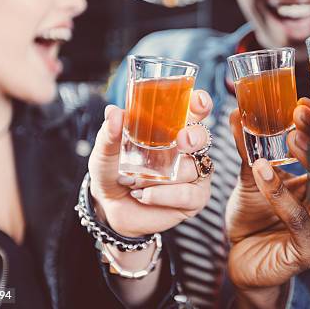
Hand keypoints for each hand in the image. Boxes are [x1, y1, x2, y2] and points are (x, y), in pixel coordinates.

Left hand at [88, 90, 213, 237]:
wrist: (109, 207)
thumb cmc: (112, 172)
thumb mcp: (106, 151)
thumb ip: (110, 133)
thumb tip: (114, 113)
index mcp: (172, 129)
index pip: (194, 111)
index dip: (200, 103)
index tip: (196, 102)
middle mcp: (187, 150)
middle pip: (203, 137)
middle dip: (195, 136)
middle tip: (181, 141)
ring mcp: (194, 174)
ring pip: (190, 169)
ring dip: (160, 176)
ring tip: (135, 181)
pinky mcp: (194, 199)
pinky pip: (188, 194)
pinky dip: (164, 195)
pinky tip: (145, 196)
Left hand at [226, 110, 309, 307]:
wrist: (242, 261)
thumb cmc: (257, 218)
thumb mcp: (255, 176)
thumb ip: (251, 148)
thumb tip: (238, 111)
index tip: (307, 102)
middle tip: (302, 113)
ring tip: (290, 139)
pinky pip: (300, 220)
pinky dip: (281, 195)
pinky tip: (262, 171)